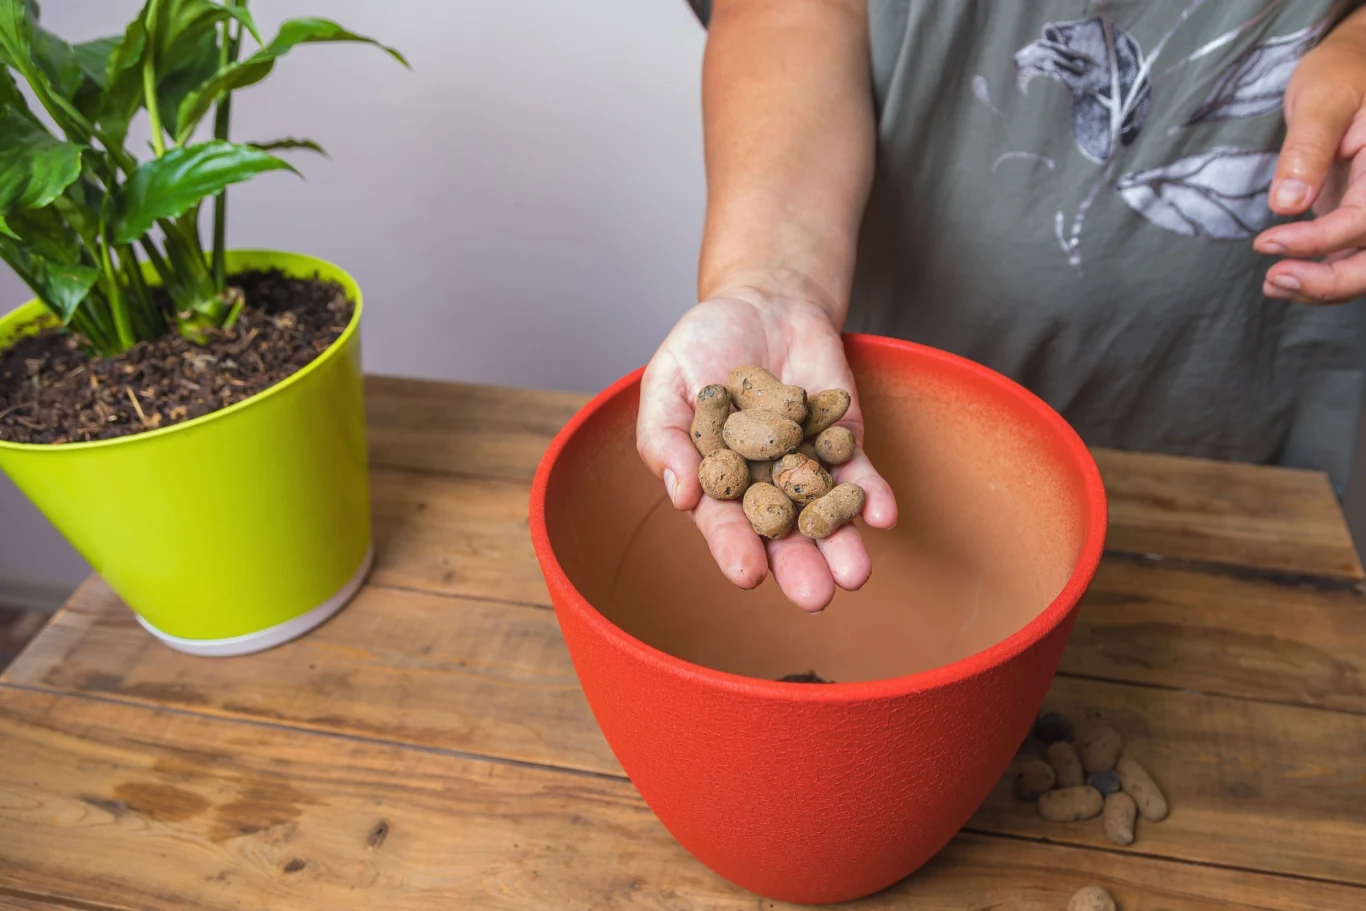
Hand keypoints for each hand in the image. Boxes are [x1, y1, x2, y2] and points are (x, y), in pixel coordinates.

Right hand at [636, 278, 897, 612]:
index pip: (725, 523)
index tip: (748, 574)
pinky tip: (884, 515)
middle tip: (815, 596)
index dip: (734, 549)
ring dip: (843, 545)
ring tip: (855, 574)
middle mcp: (764, 484)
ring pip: (825, 513)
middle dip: (799, 565)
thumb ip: (665, 437)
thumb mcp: (667, 382)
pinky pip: (860, 473)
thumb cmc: (704, 343)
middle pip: (782, 533)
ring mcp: (808, 464)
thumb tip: (680, 496)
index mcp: (716, 481)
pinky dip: (873, 495)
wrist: (763, 301)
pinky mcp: (845, 441)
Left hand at [1256, 14, 1365, 302]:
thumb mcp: (1321, 99)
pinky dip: (1322, 279)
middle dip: (1330, 282)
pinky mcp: (1361, 219)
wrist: (1349, 72)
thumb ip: (1307, 149)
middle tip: (1274, 280)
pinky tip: (1282, 282)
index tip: (1266, 243)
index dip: (1319, 240)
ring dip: (1323, 288)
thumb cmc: (1338, 76)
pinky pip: (1352, 260)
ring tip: (1271, 285)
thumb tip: (1288, 204)